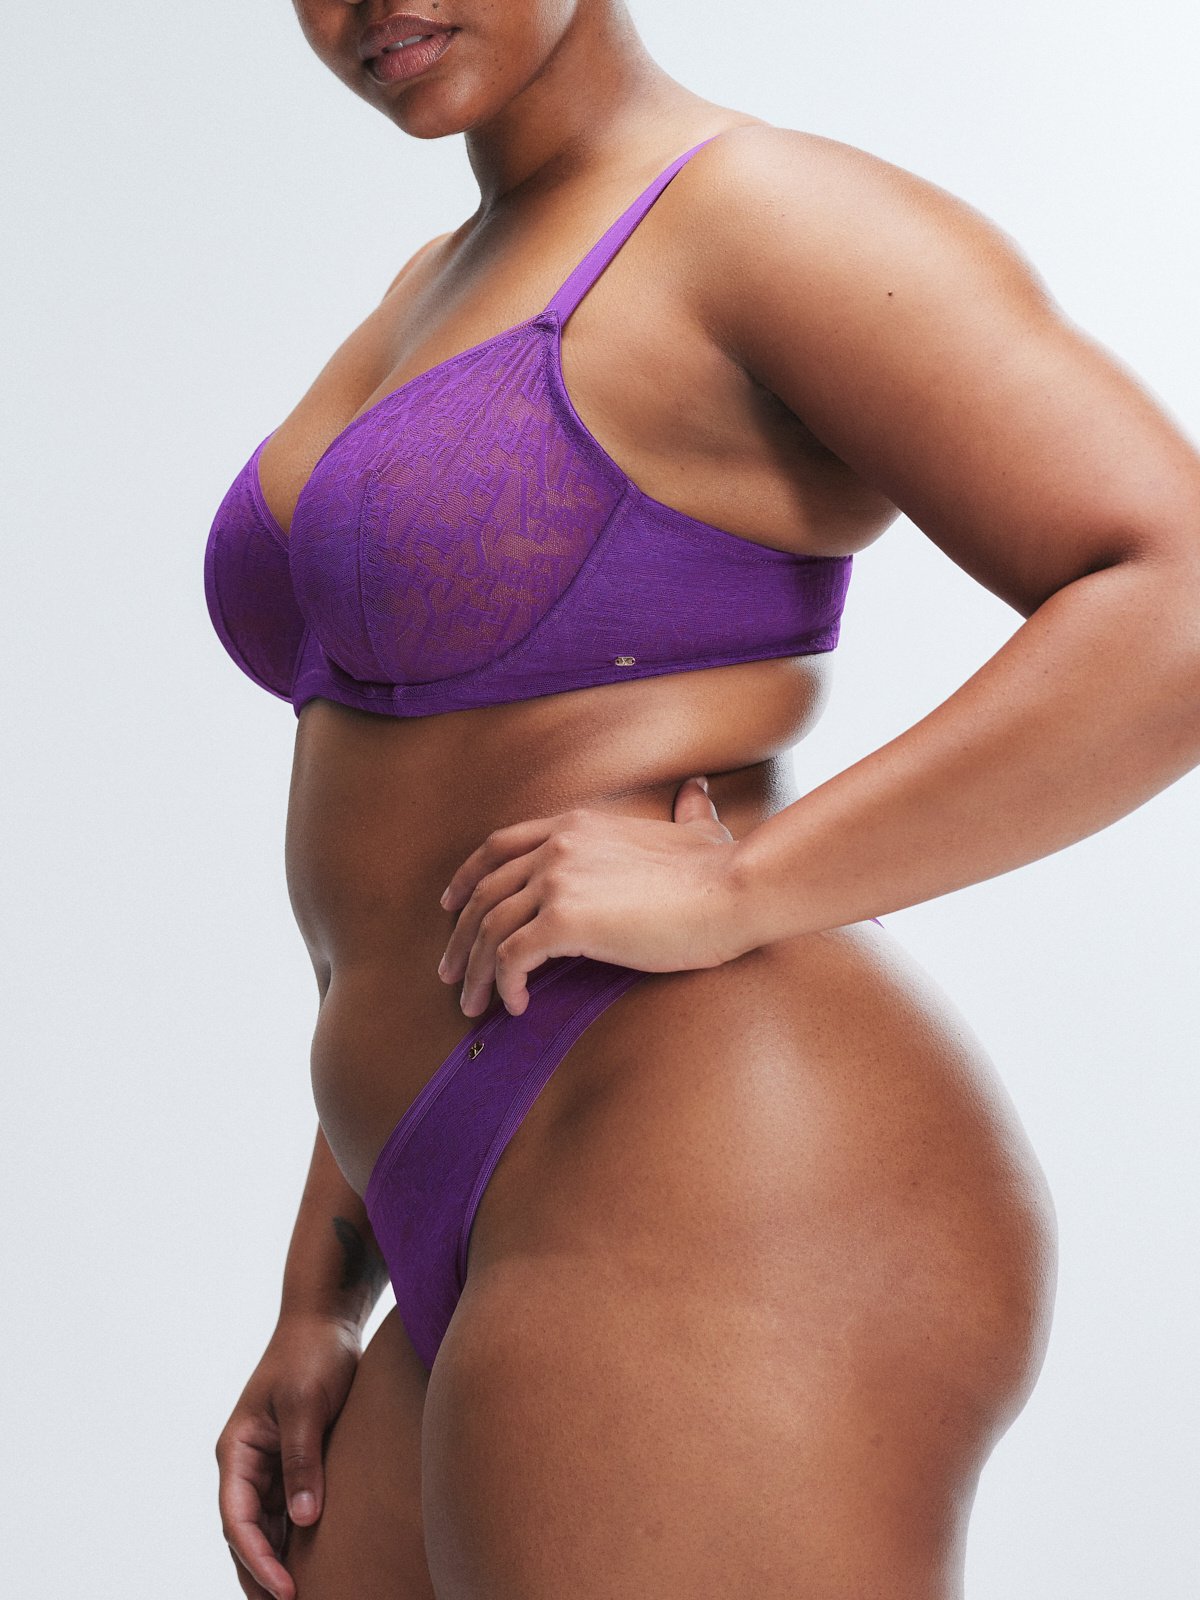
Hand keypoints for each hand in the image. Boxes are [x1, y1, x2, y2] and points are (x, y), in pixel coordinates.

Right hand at [216, 1312, 360, 1599]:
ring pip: (264, 1527)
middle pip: (244, 1533)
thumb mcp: (306, 1406)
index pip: (237, 1520)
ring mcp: (267, 1463)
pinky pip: (286, 1510)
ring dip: (274, 1562)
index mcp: (237, 1450)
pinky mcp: (291, 1460)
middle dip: (259, 1574)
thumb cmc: (312, 1355)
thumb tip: (304, 1520)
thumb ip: (302, 1461)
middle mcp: (245, 1462)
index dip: (257, 1560)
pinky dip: (292, 1538)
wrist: (327, 1321)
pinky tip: (310, 1563)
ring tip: (296, 1599)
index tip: (285, 1591)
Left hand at [437, 774, 748, 1016]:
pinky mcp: (564, 920)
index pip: (498, 846)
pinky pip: (512, 958)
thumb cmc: (723, 869)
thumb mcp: (696, 829)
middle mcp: (556, 846)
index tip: (451, 906)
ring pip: (489, 929)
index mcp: (576, 825)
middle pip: (483, 892)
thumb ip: (687, 811)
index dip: (466, 878)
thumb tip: (697, 791)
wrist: (735, 888)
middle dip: (460, 936)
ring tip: (473, 1004)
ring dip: (475, 971)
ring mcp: (557, 880)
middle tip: (451, 972)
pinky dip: (504, 985)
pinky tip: (515, 1006)